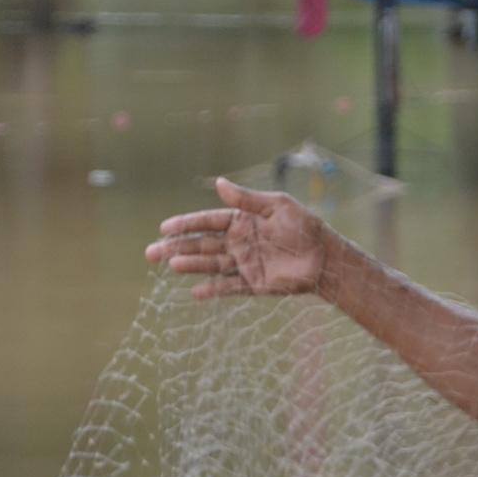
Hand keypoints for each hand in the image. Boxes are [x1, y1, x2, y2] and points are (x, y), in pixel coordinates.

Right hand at [142, 177, 330, 300]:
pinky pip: (229, 287)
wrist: (326, 257)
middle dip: (177, 247)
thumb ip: (247, 200)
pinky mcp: (253, 284)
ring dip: (191, 265)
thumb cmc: (305, 227)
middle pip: (202, 244)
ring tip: (171, 265)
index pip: (207, 222)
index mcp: (242, 221)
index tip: (164, 228)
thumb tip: (218, 183)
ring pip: (211, 265)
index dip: (186, 224)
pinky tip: (194, 293)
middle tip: (151, 252)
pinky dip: (213, 290)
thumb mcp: (277, 206)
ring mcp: (244, 264)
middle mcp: (238, 243)